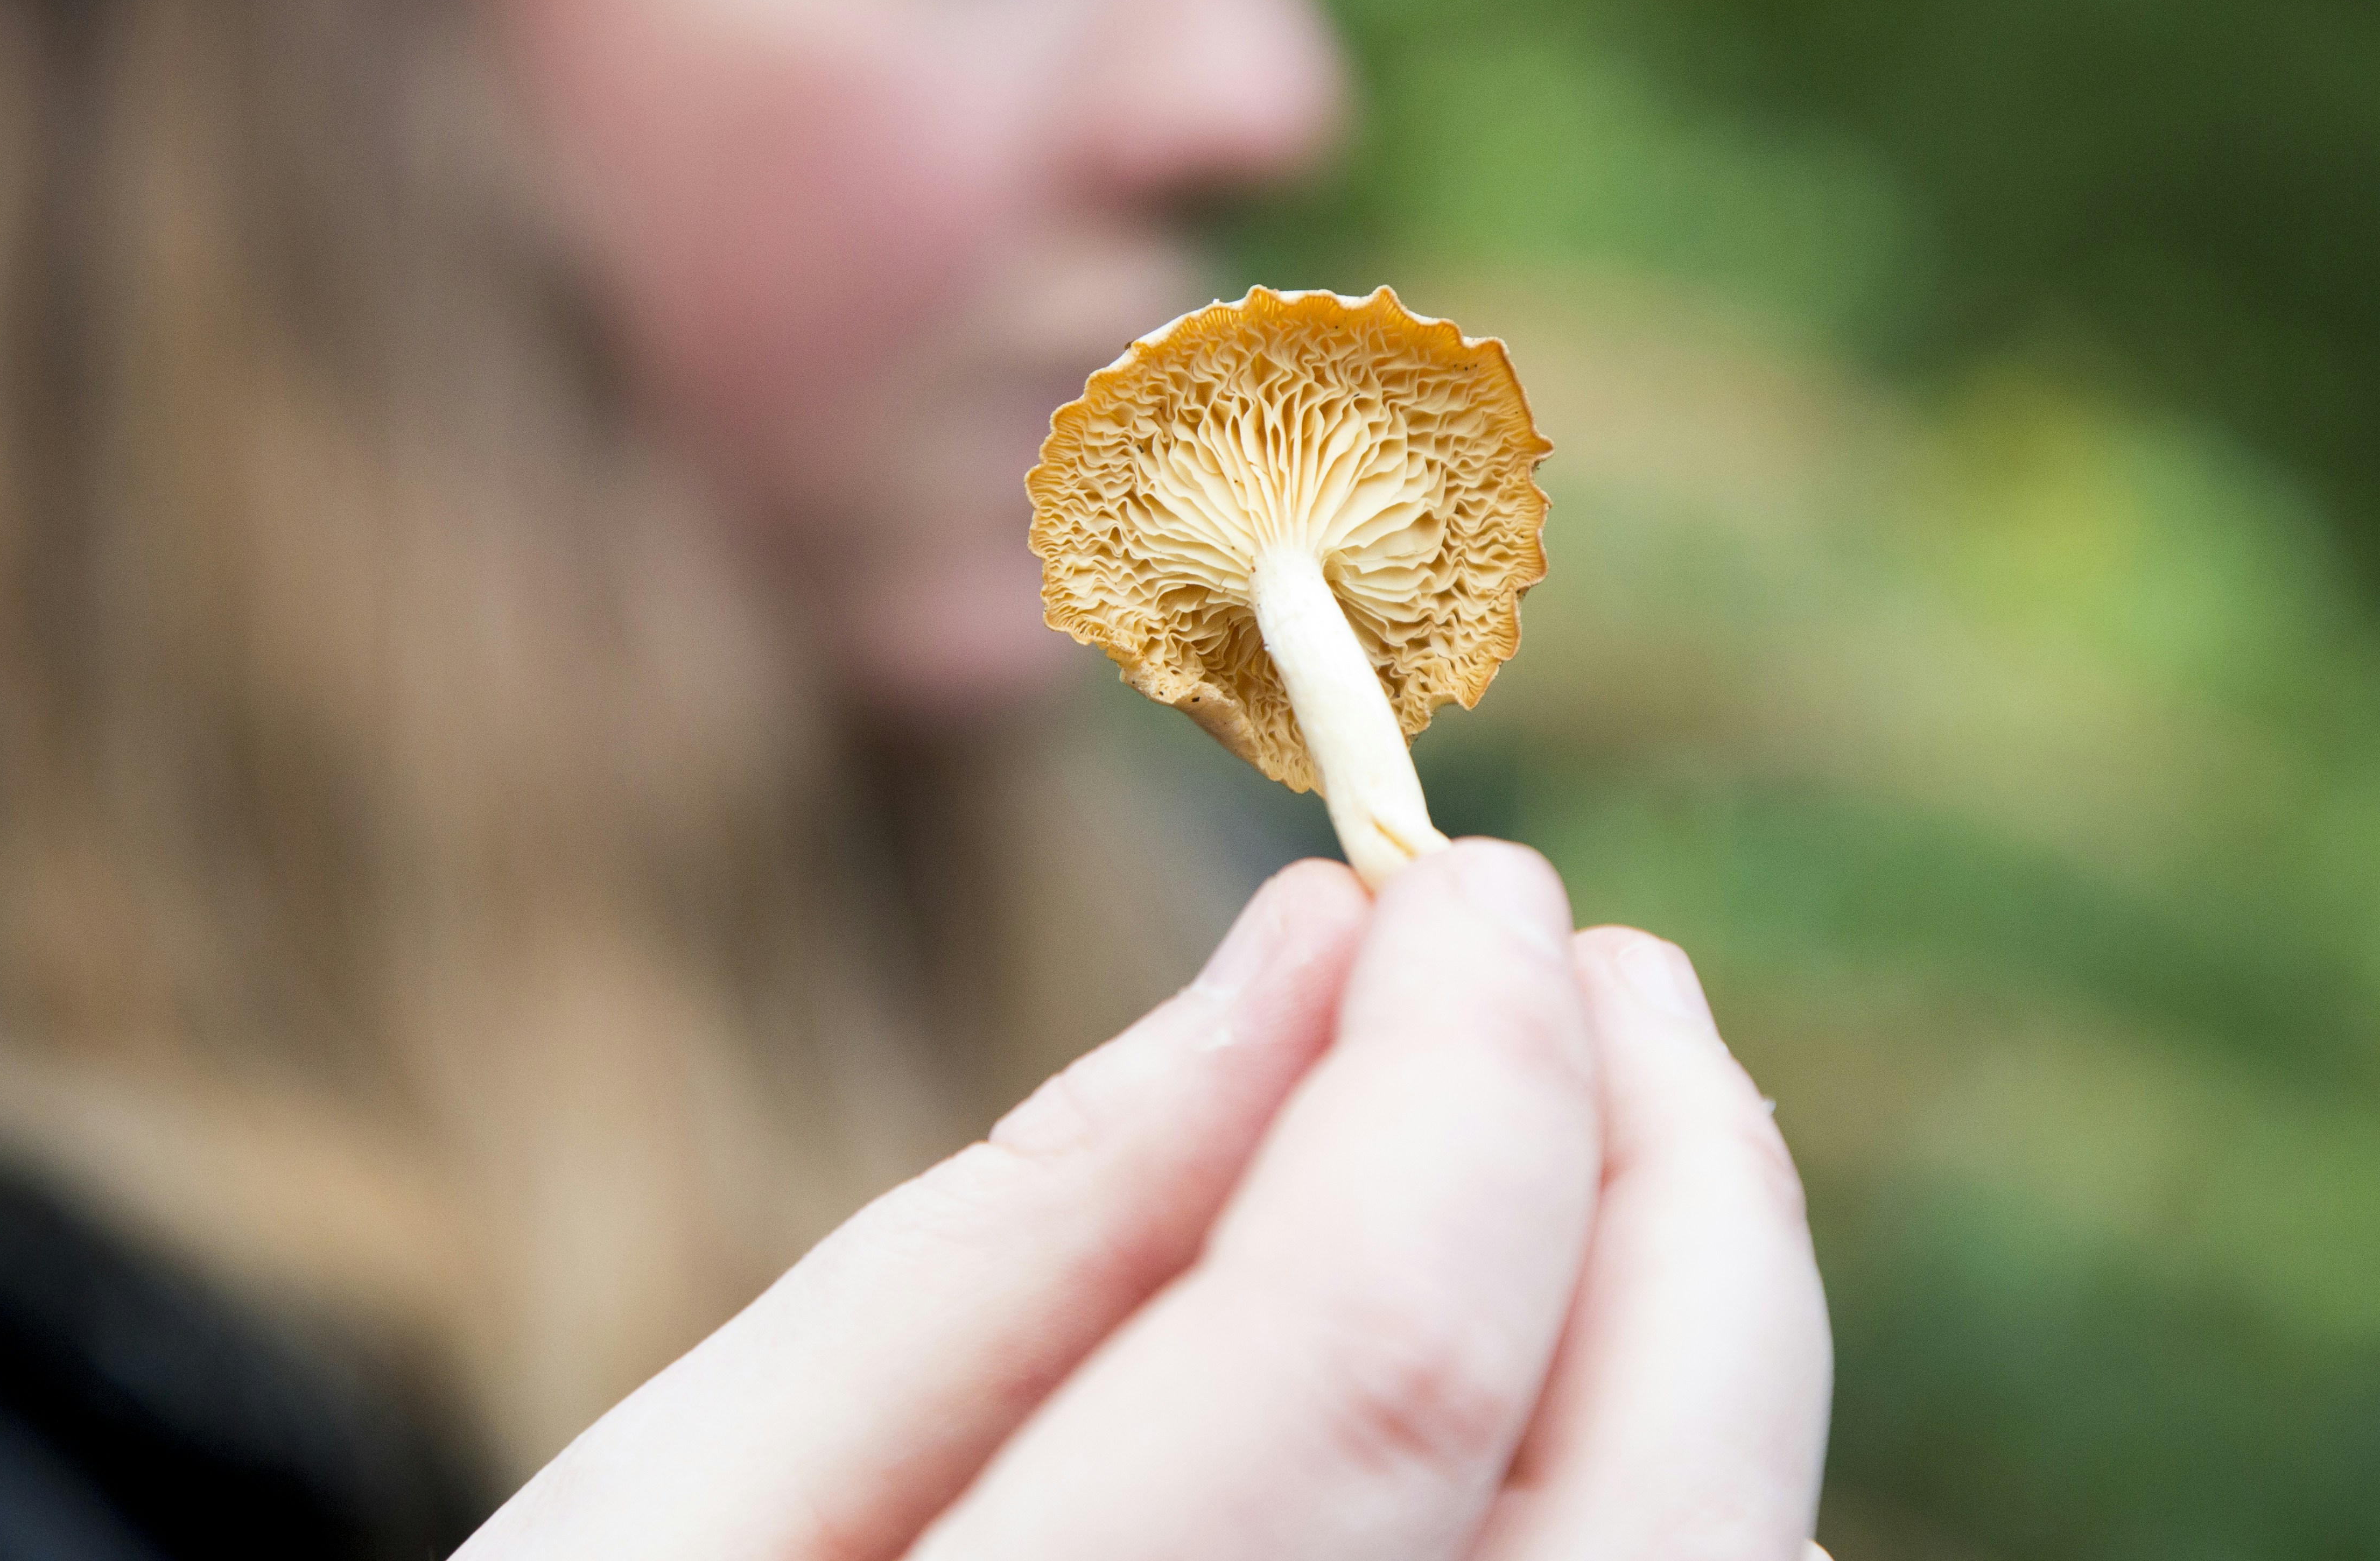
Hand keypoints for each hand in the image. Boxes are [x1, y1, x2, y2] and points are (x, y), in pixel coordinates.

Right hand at [460, 841, 1831, 1559]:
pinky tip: (1567, 1357)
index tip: (1457, 882)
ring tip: (1593, 1116)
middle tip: (1589, 962)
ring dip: (1701, 1318)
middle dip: (1668, 1174)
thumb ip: (1014, 1239)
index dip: (1464, 1069)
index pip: (1380, 1353)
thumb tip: (1301, 960)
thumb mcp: (678, 1521)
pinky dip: (1673, 1477)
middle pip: (1659, 1502)